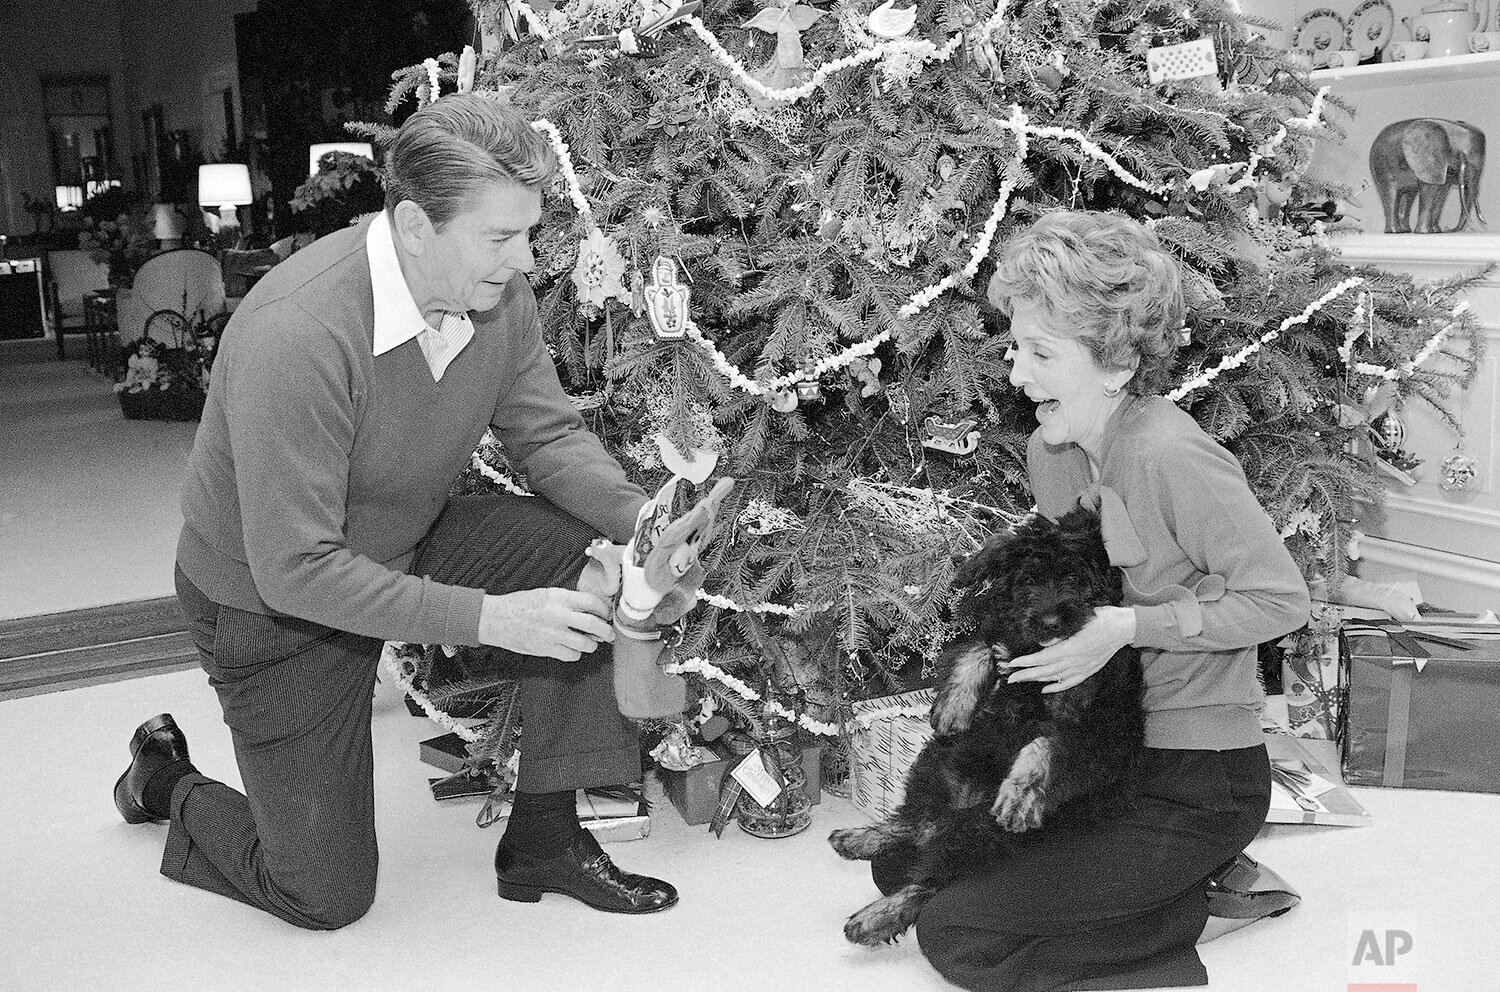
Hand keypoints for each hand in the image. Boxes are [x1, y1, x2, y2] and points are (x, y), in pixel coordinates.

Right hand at [477, 588, 614, 660]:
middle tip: (609, 634)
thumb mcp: (546, 593)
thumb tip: (590, 608)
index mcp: (559, 598)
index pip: (592, 602)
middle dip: (607, 631)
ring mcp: (553, 634)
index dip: (604, 609)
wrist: (497, 619)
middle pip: (594, 624)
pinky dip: (575, 653)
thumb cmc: (520, 605)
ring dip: (592, 644)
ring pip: (586, 644)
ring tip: (590, 642)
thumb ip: (568, 600)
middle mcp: (558, 615)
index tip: (606, 614)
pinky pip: (571, 655)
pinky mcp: (546, 648)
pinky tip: (572, 648)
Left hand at [1005, 606, 1135, 692]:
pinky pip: (1071, 682)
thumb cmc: (1100, 618)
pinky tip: (1045, 689)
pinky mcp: (1089, 670)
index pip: (1043, 658)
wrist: (1123, 627)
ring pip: (1056, 677)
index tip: (1013, 663)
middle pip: (1046, 671)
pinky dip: (1057, 686)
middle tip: (1010, 678)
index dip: (1027, 661)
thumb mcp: (1078, 620)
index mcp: (1072, 647)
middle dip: (1026, 674)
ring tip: (1022, 680)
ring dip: (1037, 679)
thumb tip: (1043, 644)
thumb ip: (1059, 634)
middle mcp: (1076, 660)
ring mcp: (1083, 667)